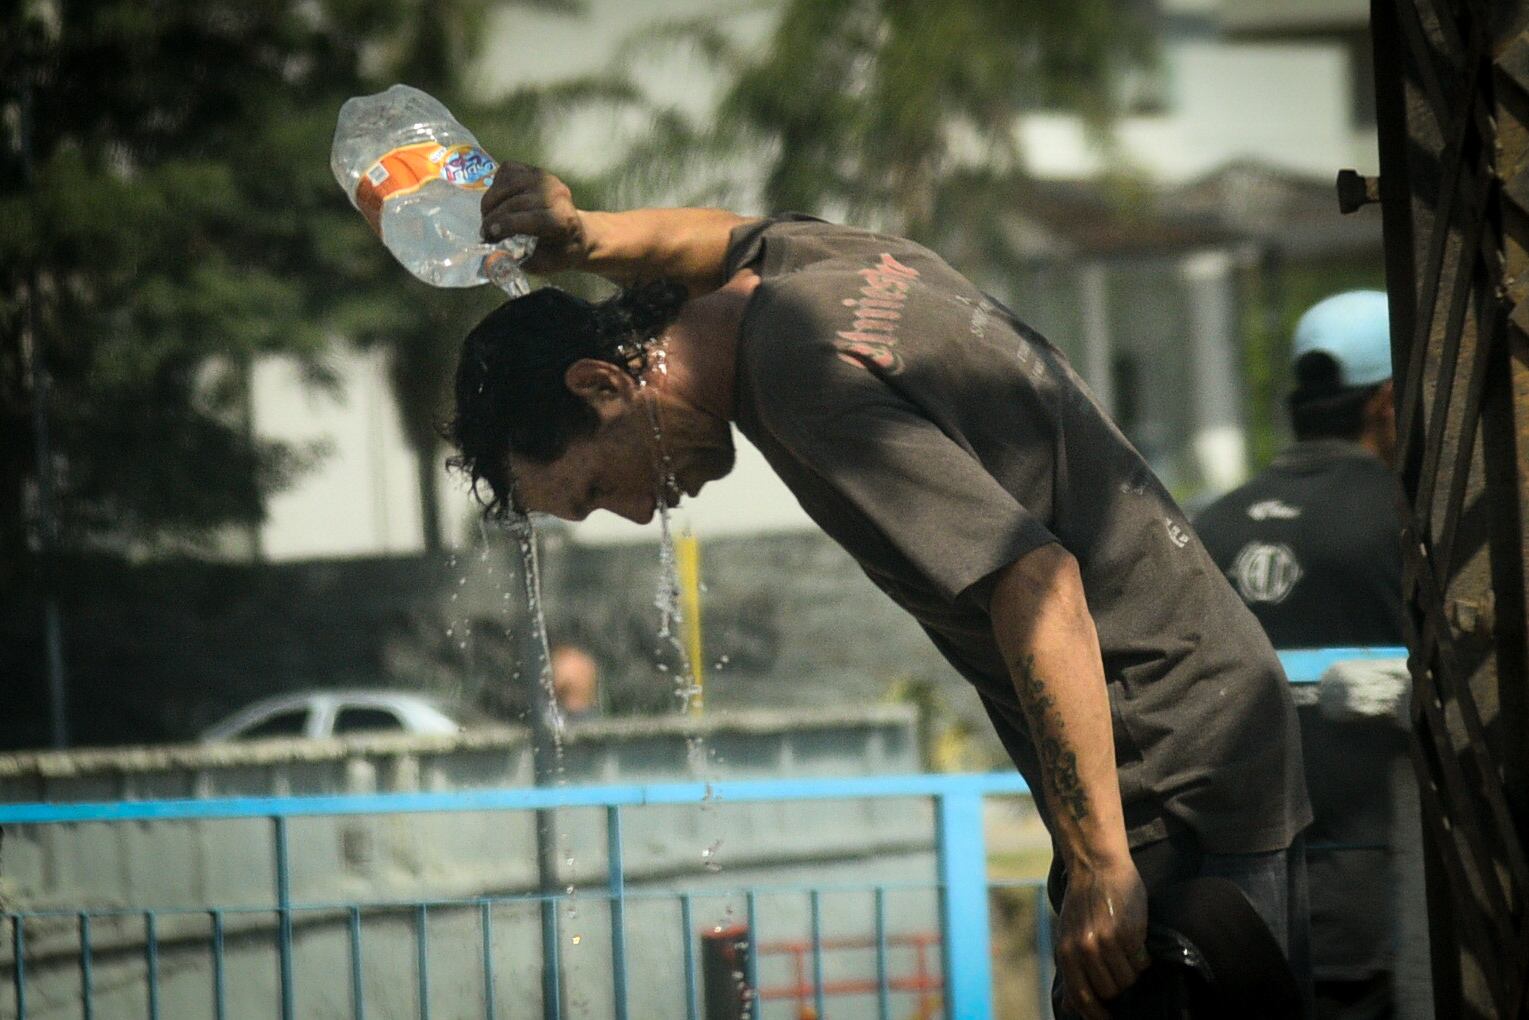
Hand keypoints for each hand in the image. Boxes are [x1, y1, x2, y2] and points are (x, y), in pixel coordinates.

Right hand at [479, 161, 587, 274]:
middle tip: (484, 233)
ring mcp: (545, 178)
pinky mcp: (535, 170)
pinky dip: (496, 186)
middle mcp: (556, 194)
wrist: (577, 233)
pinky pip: (507, 171)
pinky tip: (497, 201)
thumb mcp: (544, 265)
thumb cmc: (559, 252)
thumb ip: (520, 261)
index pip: (532, 218)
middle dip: (494, 218)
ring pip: (507, 183)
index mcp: (563, 220)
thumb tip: (493, 258)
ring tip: (488, 218)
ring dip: (491, 201)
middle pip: (515, 202)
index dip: (507, 225)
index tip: (489, 235)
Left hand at [1055, 857, 1149, 1019]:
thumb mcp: (1067, 934)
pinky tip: (1135, 939)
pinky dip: (1141, 957)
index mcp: (1065, 953)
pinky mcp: (1126, 933)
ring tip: (1127, 950)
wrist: (1096, 865)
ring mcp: (1105, 942)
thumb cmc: (1084, 901)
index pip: (1082, 999)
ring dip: (1131, 970)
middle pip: (1109, 992)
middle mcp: (1083, 950)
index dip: (1097, 1015)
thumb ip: (1072, 968)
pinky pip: (1140, 962)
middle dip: (1118, 985)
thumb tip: (1072, 1006)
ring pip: (1127, 979)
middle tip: (1120, 967)